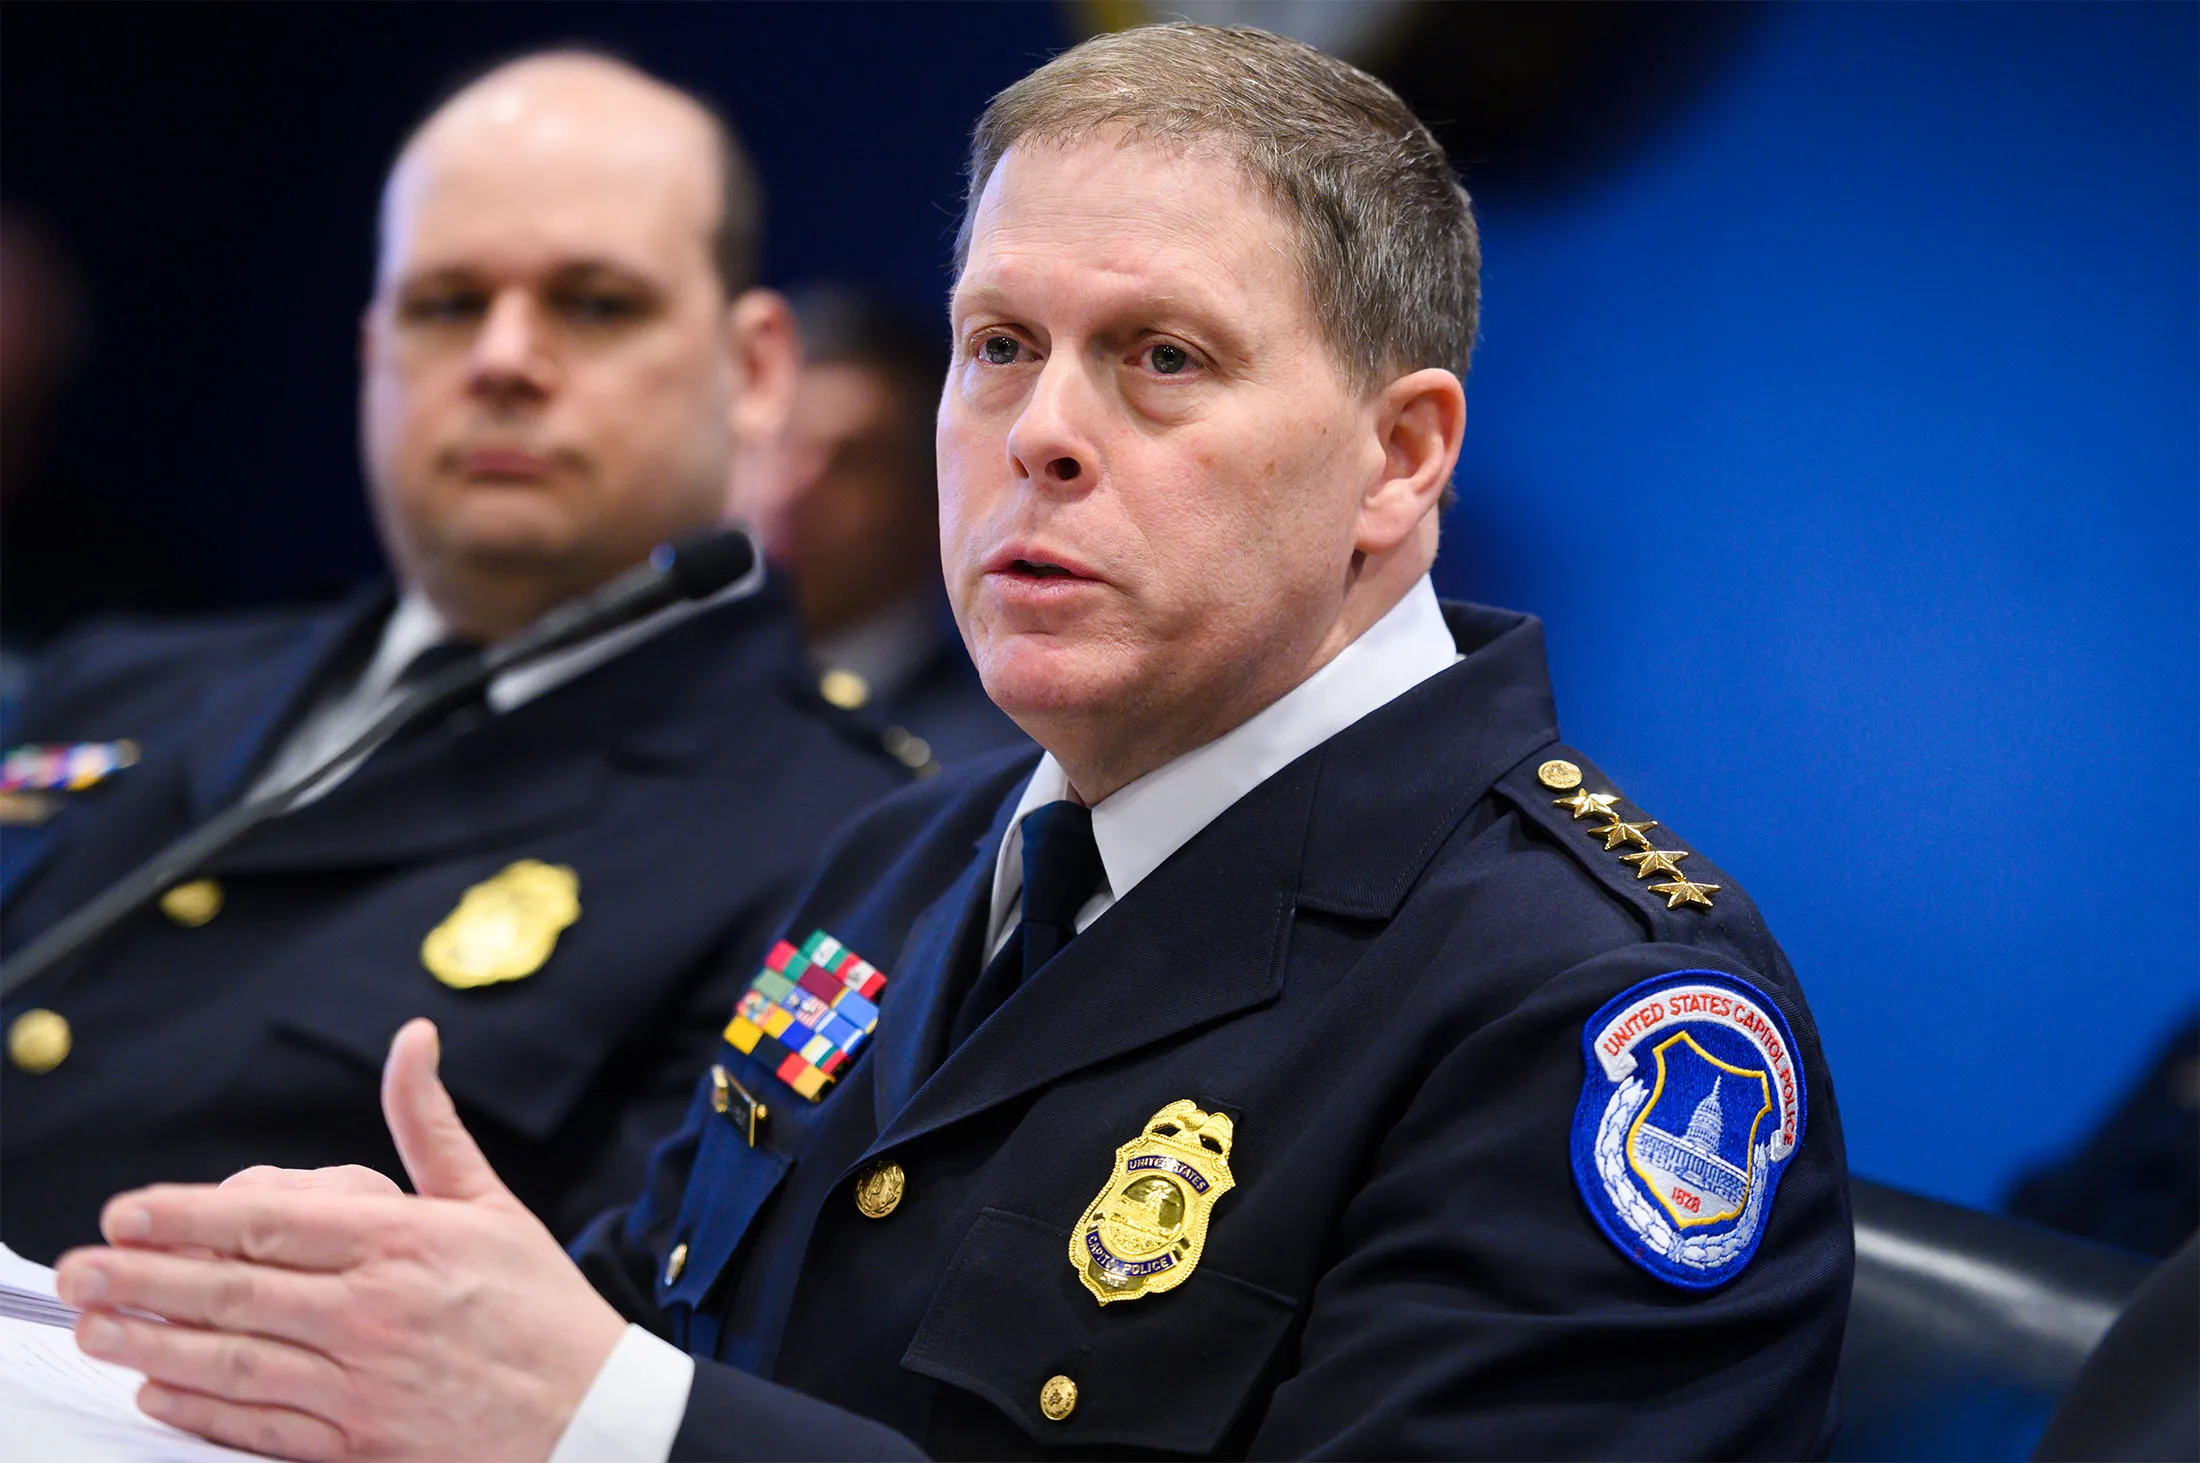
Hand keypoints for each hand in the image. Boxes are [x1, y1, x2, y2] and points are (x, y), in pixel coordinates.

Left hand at [54, 1019, 627, 1460]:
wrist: (592, 1415)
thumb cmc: (540, 1305)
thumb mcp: (490, 1201)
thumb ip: (429, 1124)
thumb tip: (412, 1039)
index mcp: (404, 1241)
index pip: (270, 1221)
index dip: (186, 1216)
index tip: (126, 1211)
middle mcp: (373, 1310)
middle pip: (232, 1291)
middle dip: (142, 1278)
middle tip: (78, 1269)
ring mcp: (363, 1383)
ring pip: (233, 1359)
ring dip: (151, 1343)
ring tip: (94, 1326)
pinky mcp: (359, 1444)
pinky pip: (261, 1424)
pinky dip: (202, 1408)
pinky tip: (158, 1388)